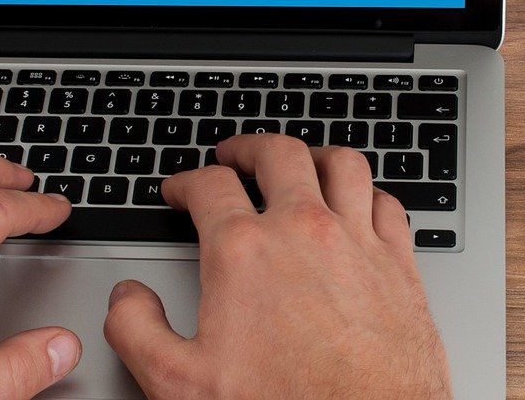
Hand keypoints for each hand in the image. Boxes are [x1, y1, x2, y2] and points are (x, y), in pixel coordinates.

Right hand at [104, 134, 451, 399]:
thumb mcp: (178, 382)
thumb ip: (137, 332)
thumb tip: (127, 299)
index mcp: (244, 251)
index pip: (209, 186)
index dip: (186, 181)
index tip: (181, 190)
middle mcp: (302, 231)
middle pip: (277, 155)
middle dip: (249, 147)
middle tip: (235, 154)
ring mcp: (355, 241)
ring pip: (341, 164)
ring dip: (315, 155)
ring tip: (301, 160)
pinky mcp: (397, 263)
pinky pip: (387, 203)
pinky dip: (369, 192)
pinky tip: (360, 202)